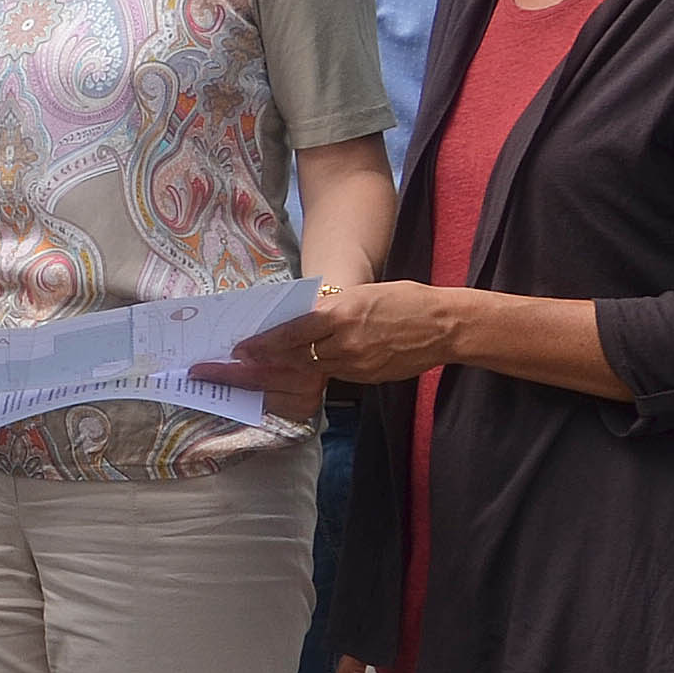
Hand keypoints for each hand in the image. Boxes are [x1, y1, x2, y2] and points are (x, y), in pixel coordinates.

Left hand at [212, 282, 448, 397]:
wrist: (444, 325)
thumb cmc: (404, 300)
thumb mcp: (362, 294)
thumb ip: (330, 309)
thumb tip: (299, 321)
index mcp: (342, 312)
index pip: (291, 332)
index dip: (262, 344)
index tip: (239, 350)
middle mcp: (345, 341)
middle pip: (293, 358)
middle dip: (260, 365)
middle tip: (229, 369)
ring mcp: (356, 363)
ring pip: (310, 372)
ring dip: (282, 374)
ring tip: (254, 376)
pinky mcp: (367, 378)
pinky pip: (332, 378)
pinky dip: (314, 376)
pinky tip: (299, 375)